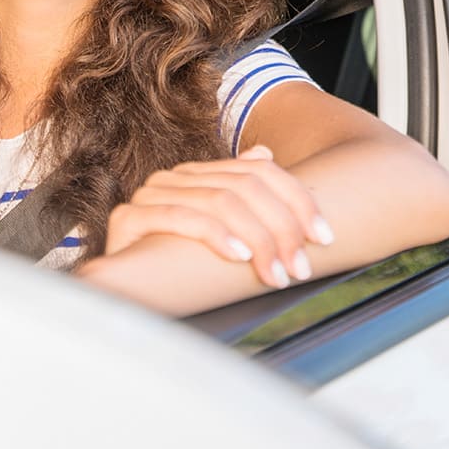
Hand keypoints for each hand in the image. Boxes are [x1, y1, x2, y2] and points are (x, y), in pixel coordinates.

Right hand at [103, 145, 335, 289]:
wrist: (122, 294)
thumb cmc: (177, 268)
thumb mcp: (223, 235)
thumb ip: (243, 196)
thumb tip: (265, 154)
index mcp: (200, 174)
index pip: (261, 171)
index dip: (298, 201)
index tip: (326, 237)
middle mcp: (175, 178)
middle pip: (244, 186)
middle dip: (281, 228)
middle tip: (301, 266)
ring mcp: (150, 195)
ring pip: (218, 200)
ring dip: (257, 239)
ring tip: (277, 273)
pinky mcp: (128, 219)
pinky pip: (178, 217)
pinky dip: (214, 235)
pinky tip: (238, 256)